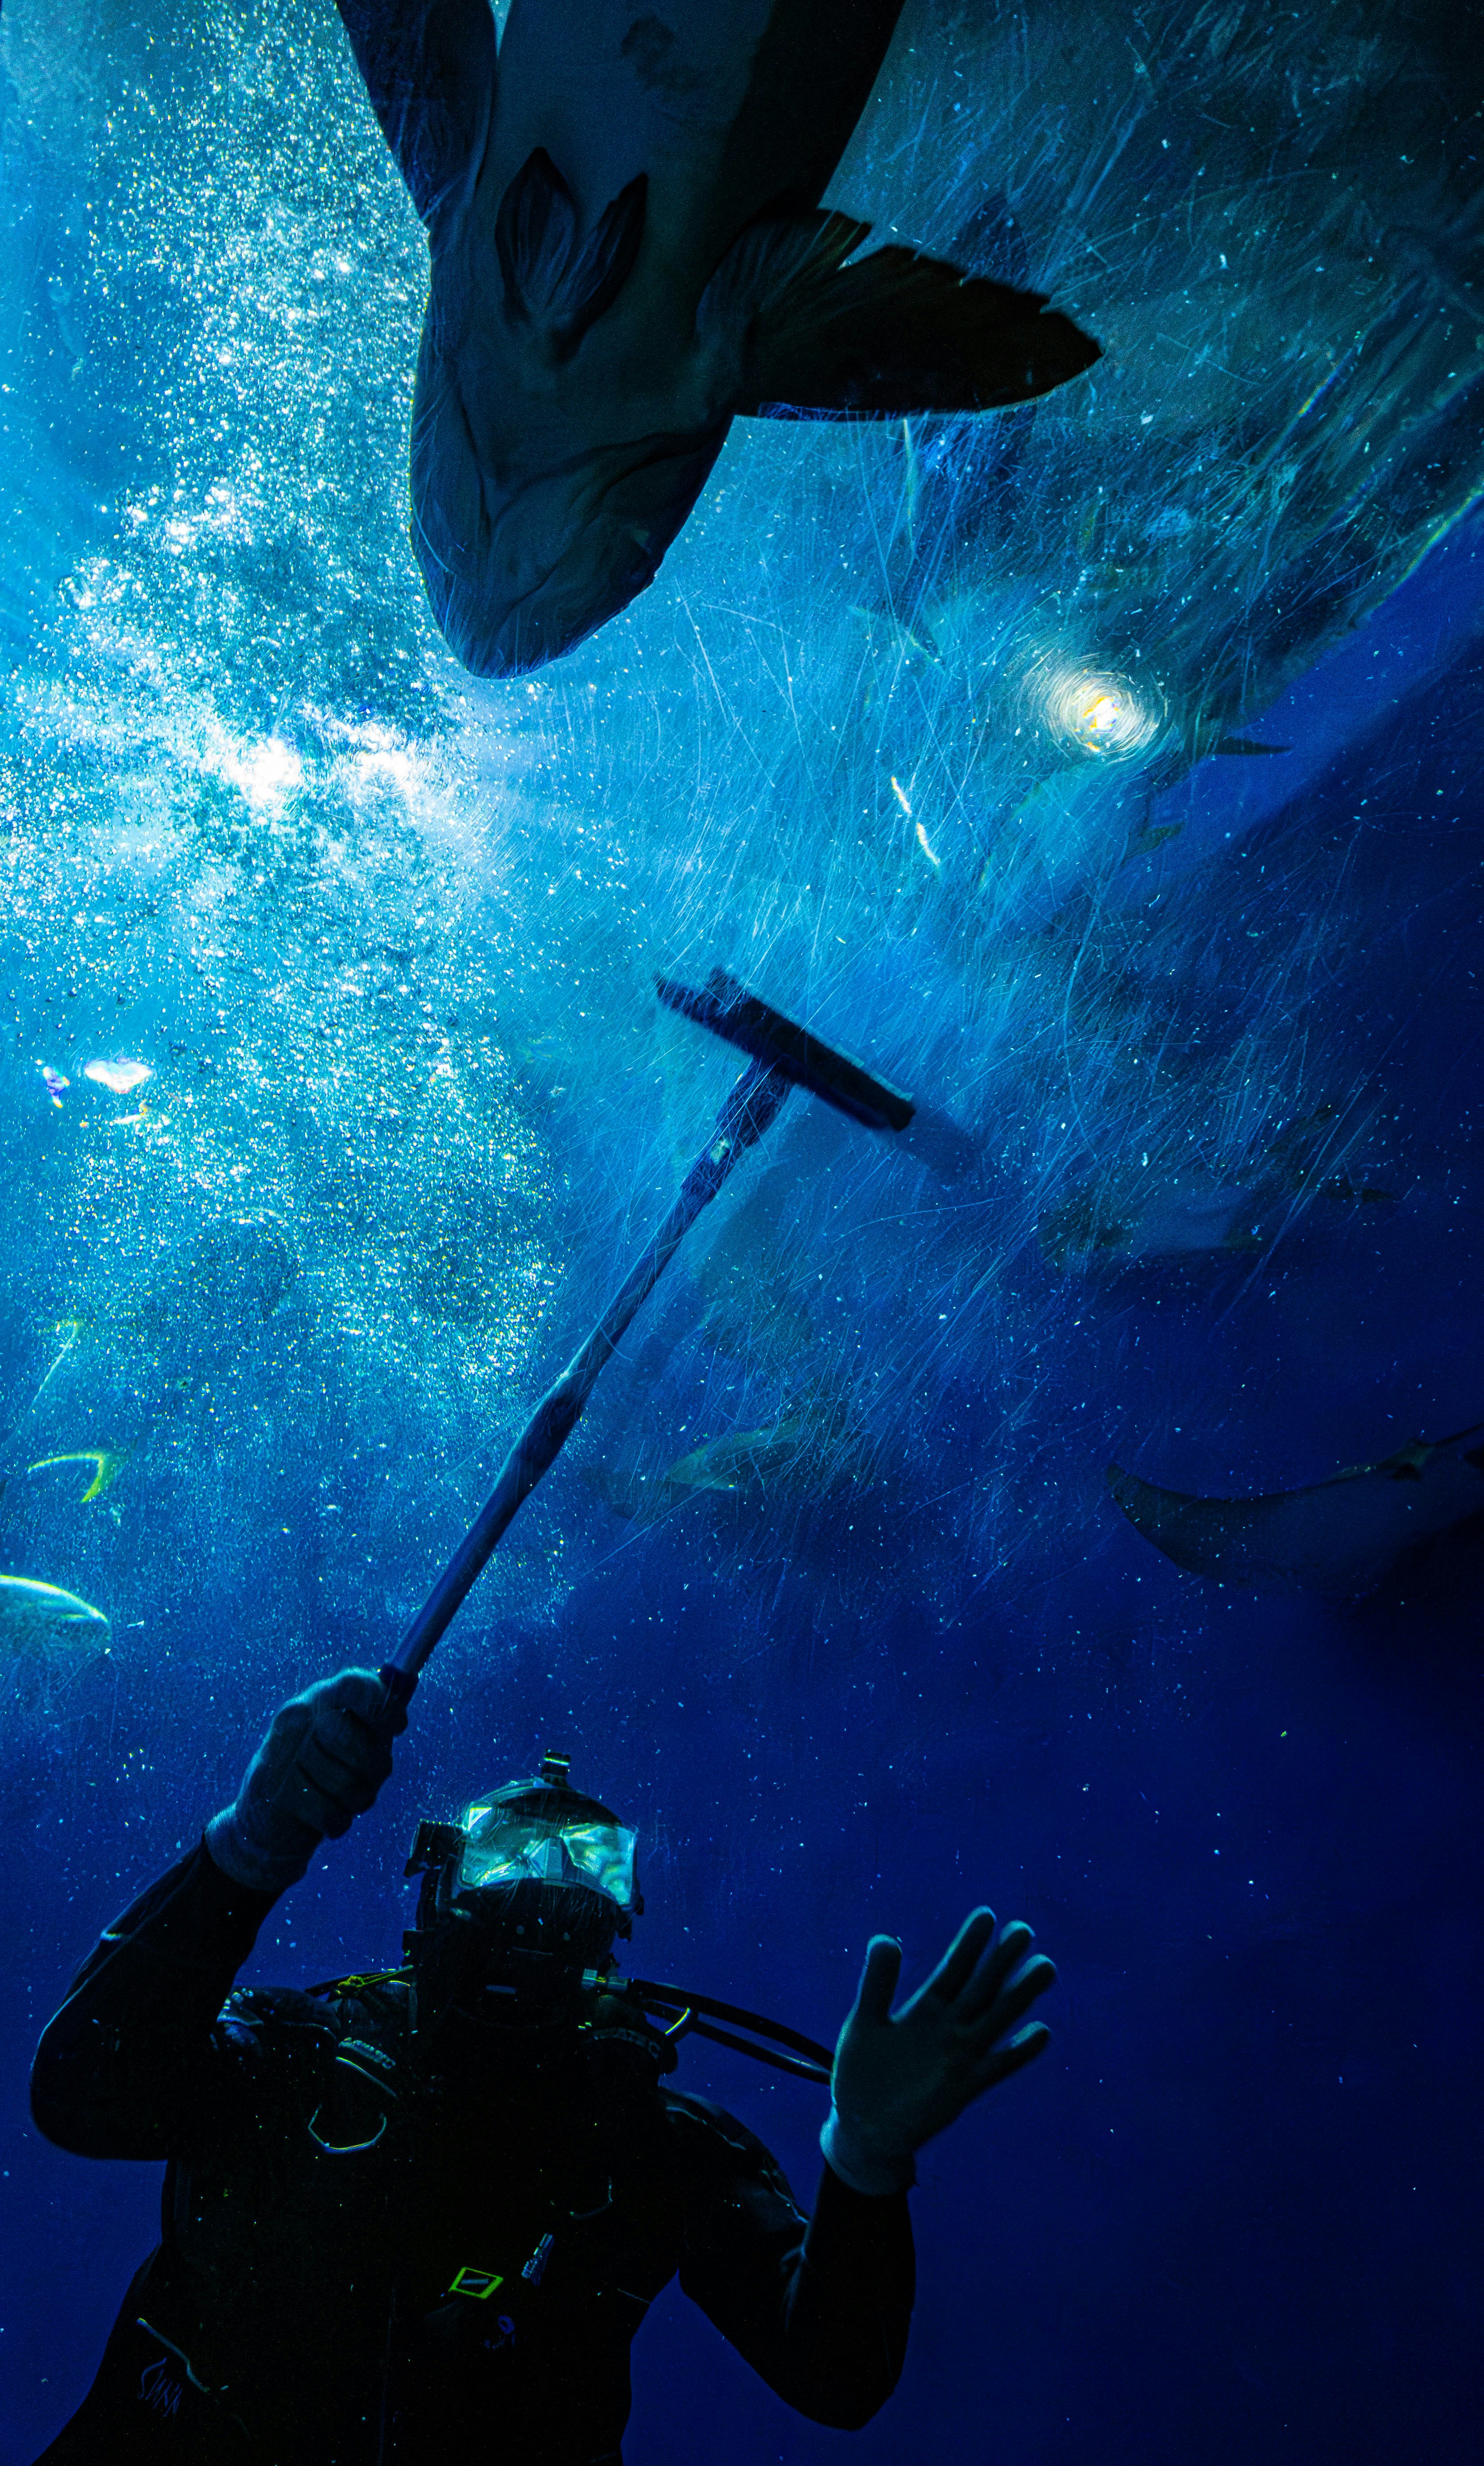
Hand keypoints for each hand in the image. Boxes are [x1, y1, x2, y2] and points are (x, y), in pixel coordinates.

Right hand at [205, 1668, 406, 1898]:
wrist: (266, 1821)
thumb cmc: (321, 1776)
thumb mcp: (348, 1742)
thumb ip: (372, 1723)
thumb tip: (401, 1703)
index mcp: (320, 1698)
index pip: (356, 1685)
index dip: (386, 1707)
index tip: (397, 1727)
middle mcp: (297, 1718)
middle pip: (355, 1739)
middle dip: (374, 1767)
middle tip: (371, 1778)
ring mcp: (281, 1754)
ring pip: (346, 1780)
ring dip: (357, 1798)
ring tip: (346, 1798)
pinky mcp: (274, 1794)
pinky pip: (329, 1811)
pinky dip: (338, 1821)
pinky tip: (329, 1817)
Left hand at [821, 1908, 1055, 2195]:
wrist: (865, 2129)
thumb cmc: (862, 2074)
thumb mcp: (863, 2023)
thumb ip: (876, 1983)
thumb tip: (885, 1938)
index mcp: (925, 2008)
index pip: (953, 1969)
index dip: (969, 1944)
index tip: (987, 1915)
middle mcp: (949, 2028)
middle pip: (981, 1988)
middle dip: (1002, 1960)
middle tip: (1024, 1929)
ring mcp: (960, 2057)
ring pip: (996, 2019)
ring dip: (1020, 1995)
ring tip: (1045, 1966)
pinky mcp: (965, 2088)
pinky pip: (997, 2067)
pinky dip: (1019, 2052)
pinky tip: (1041, 2032)